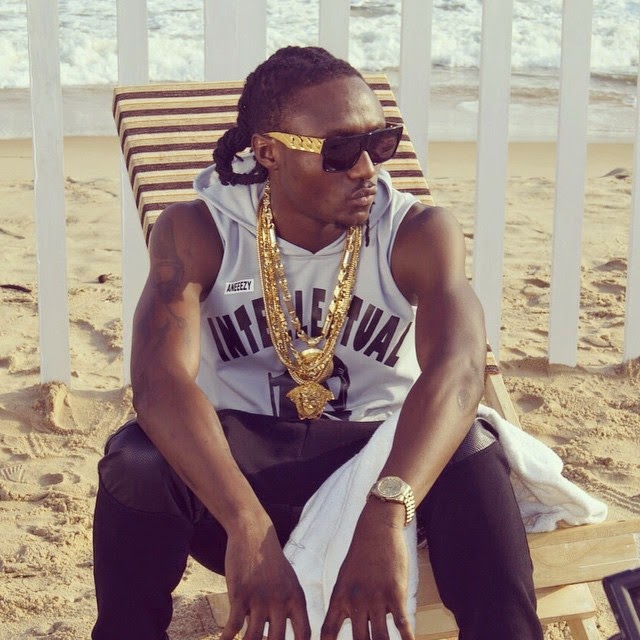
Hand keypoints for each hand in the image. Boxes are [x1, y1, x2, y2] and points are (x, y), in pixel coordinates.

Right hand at [221, 523, 310, 639]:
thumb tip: (276, 636)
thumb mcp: (287, 581)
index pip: (304, 633)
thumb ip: (286, 607)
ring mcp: (260, 598)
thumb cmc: (269, 561)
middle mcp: (280, 600)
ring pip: (254, 639)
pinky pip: (233, 626)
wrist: (253, 534)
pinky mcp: (240, 594)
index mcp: (296, 597)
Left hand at [321, 501, 413, 639]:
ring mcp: (376, 598)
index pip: (329, 633)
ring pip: (381, 639)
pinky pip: (401, 625)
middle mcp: (355, 601)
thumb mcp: (344, 579)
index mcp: (340, 597)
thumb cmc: (361, 555)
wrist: (377, 528)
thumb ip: (344, 606)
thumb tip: (344, 629)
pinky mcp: (395, 594)